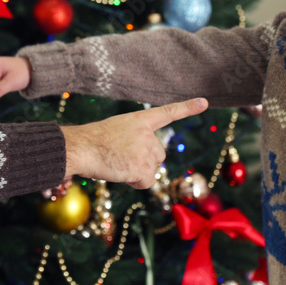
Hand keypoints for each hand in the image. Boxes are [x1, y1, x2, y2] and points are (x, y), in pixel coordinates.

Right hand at [62, 98, 207, 188]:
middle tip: (121, 157)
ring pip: (153, 168)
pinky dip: (136, 182)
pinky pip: (147, 182)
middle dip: (144, 161)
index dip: (187, 107)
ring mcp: (146, 150)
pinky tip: (121, 173)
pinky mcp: (142, 167)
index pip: (167, 112)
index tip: (204, 102)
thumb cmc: (92, 141)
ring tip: (118, 163)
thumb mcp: (116, 131)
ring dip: (138, 171)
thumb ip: (134, 139)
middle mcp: (147, 133)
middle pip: (159, 154)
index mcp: (139, 120)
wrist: (81, 148)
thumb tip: (144, 163)